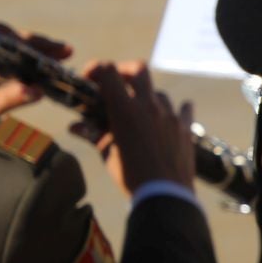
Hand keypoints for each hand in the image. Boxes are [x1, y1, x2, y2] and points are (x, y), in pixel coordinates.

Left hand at [0, 27, 69, 116]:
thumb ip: (5, 101)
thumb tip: (36, 89)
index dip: (13, 37)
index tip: (37, 45)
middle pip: (3, 41)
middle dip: (34, 44)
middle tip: (62, 50)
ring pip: (8, 53)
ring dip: (35, 54)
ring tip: (62, 56)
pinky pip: (8, 69)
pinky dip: (28, 68)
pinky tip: (46, 73)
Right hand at [71, 61, 195, 196]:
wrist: (165, 194)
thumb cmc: (130, 175)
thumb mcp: (107, 154)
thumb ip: (93, 135)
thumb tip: (75, 126)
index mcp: (125, 110)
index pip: (109, 72)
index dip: (98, 68)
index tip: (91, 78)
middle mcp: (149, 106)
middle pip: (139, 70)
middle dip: (125, 71)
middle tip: (118, 84)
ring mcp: (170, 115)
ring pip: (159, 93)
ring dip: (147, 97)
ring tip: (140, 111)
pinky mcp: (186, 127)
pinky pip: (184, 108)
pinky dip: (177, 108)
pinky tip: (172, 115)